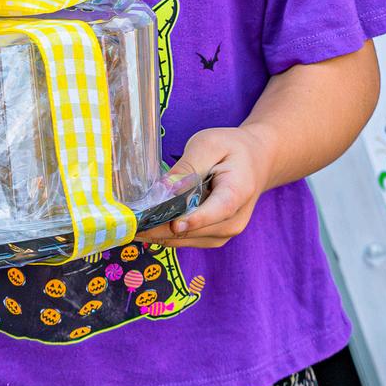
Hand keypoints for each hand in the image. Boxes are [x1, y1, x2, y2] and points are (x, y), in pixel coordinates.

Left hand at [135, 125, 274, 248]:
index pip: (218, 211)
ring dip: (158, 234)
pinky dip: (165, 234)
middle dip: (160, 228)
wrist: (257, 161)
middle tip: (128, 225)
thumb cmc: (232, 149)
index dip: (195, 220)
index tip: (174, 224)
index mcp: (238, 192)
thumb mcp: (210, 144)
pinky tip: (145, 226)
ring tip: (129, 226)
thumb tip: (163, 190)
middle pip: (195, 230)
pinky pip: (186, 240)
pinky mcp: (214, 238)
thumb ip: (188, 167)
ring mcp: (225, 233)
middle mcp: (234, 221)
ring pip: (186, 240)